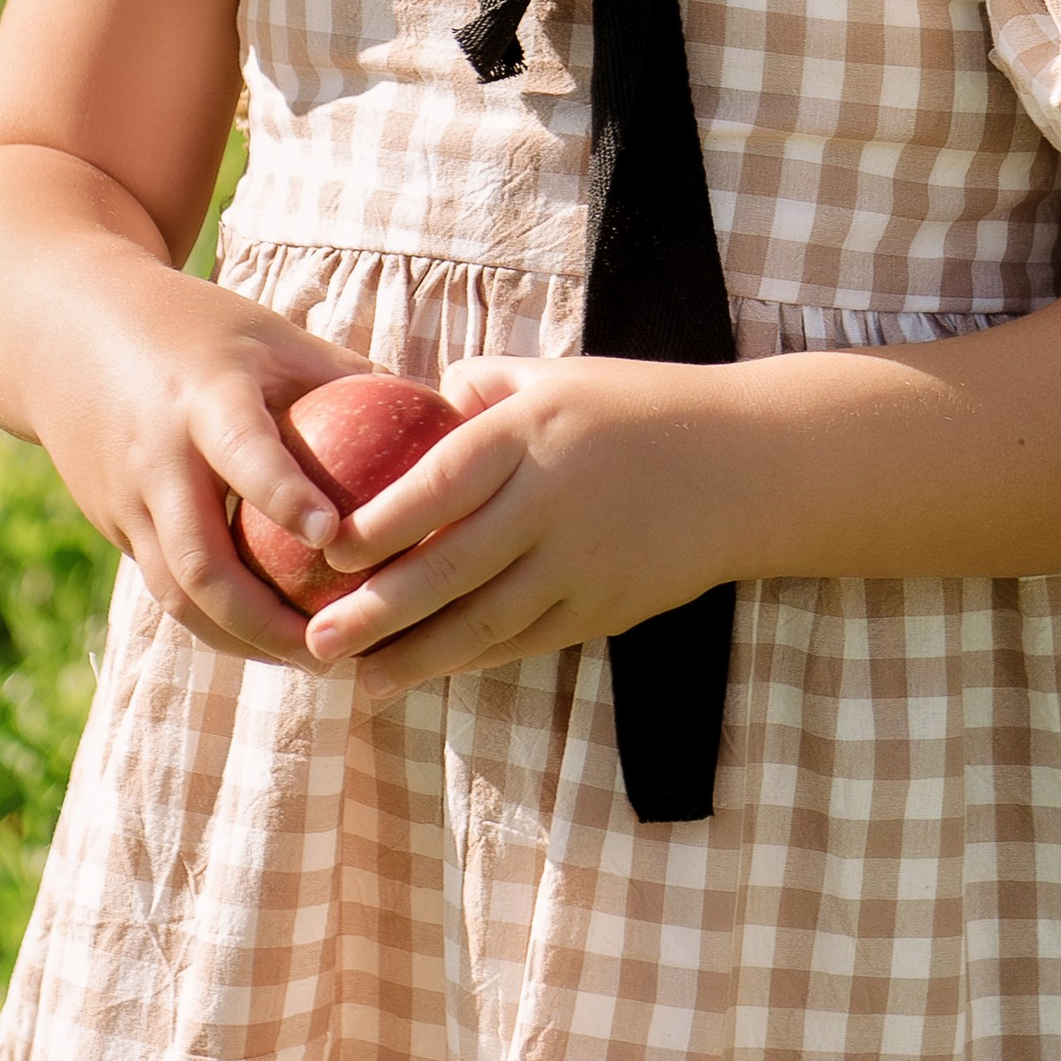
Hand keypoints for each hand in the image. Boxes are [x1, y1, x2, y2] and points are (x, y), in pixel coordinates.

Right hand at [24, 274, 365, 665]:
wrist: (65, 331)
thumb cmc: (201, 328)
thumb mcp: (272, 334)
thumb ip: (350, 376)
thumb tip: (451, 415)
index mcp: (202, 398)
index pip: (243, 453)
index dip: (285, 495)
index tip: (336, 537)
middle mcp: (156, 459)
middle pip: (200, 561)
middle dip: (266, 621)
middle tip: (337, 650)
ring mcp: (126, 502)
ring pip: (179, 595)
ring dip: (244, 640)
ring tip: (318, 664)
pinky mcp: (114, 529)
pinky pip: (167, 590)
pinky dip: (219, 624)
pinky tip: (276, 644)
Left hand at [301, 354, 738, 695]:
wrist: (745, 466)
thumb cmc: (638, 409)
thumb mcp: (559, 377)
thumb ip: (483, 388)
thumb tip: (412, 400)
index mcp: (532, 435)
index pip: (442, 481)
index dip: (382, 520)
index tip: (326, 549)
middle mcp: (552, 501)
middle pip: (451, 567)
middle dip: (378, 612)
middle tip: (315, 642)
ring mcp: (581, 562)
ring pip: (485, 622)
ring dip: (416, 658)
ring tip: (359, 682)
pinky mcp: (604, 606)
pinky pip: (525, 640)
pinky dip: (473, 660)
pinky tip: (430, 672)